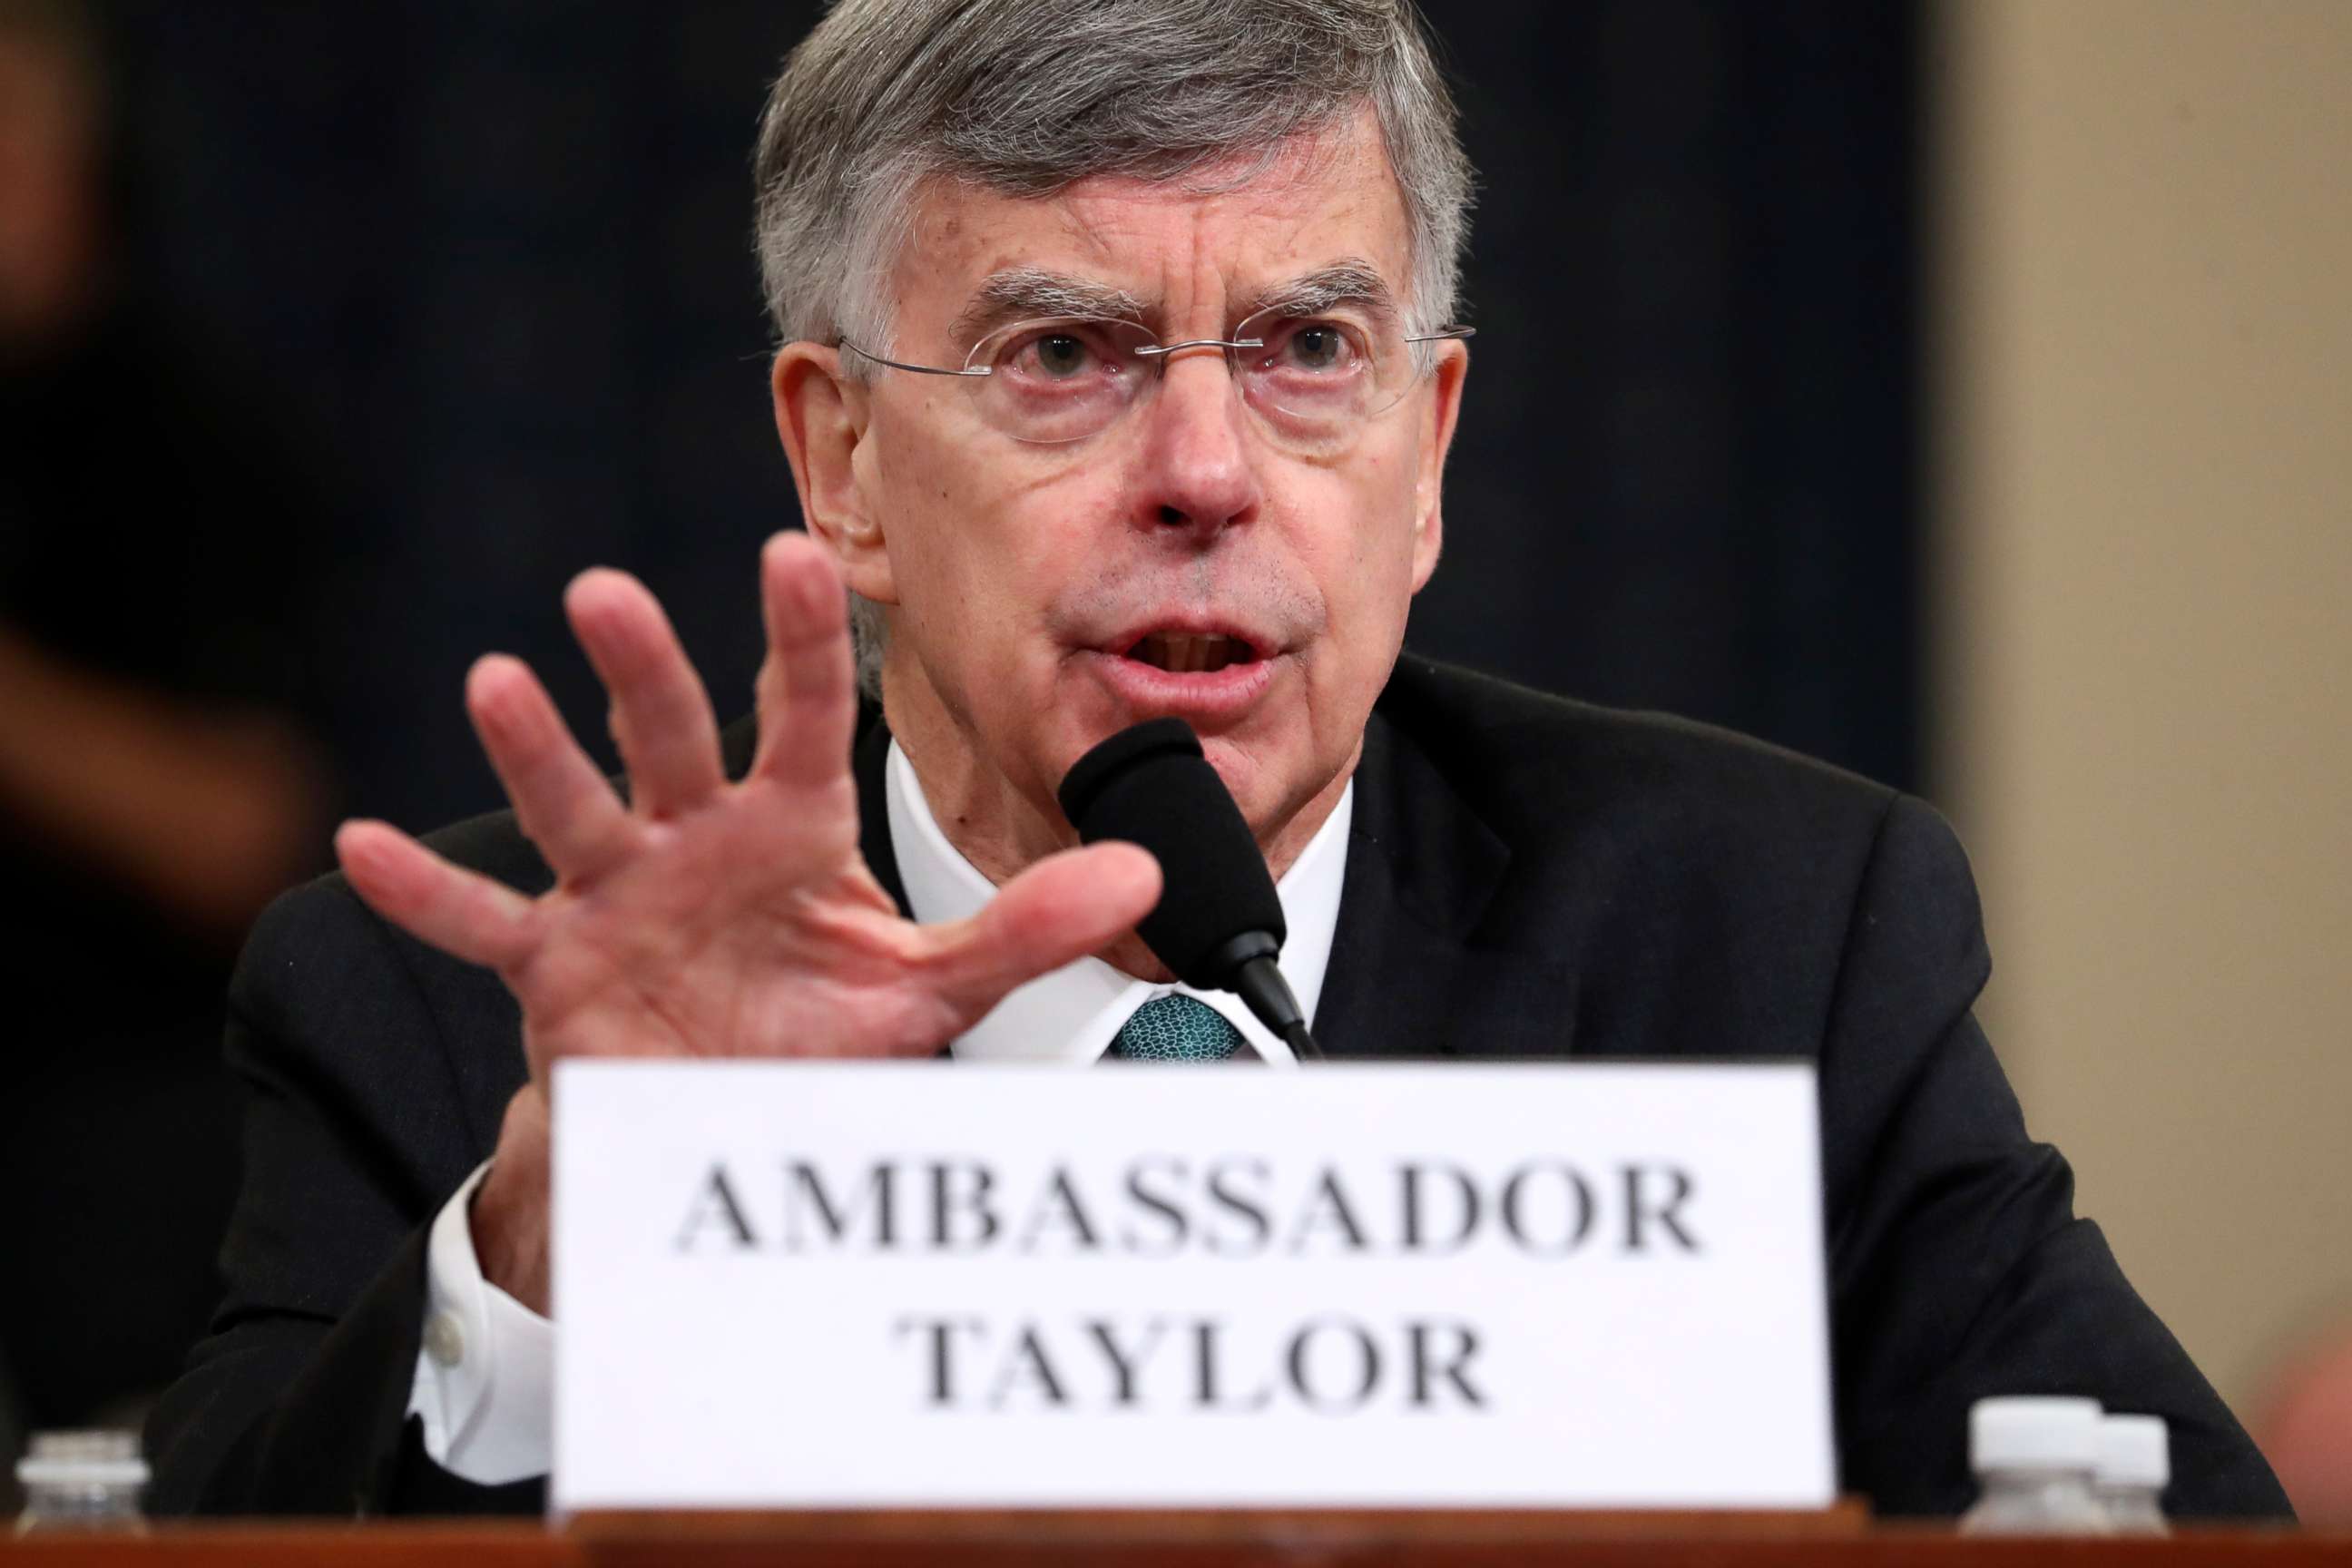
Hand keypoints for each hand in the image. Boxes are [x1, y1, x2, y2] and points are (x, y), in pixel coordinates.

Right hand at [333, 534, 1158, 1311]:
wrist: (725, 1117)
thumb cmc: (819, 1029)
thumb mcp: (926, 984)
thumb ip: (1028, 929)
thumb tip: (1149, 882)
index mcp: (788, 826)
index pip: (798, 717)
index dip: (795, 641)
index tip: (792, 552)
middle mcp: (695, 839)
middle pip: (668, 739)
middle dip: (641, 670)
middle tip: (606, 595)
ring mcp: (616, 896)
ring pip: (573, 810)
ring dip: (533, 754)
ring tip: (494, 683)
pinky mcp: (554, 967)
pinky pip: (484, 928)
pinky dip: (424, 896)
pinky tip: (355, 848)